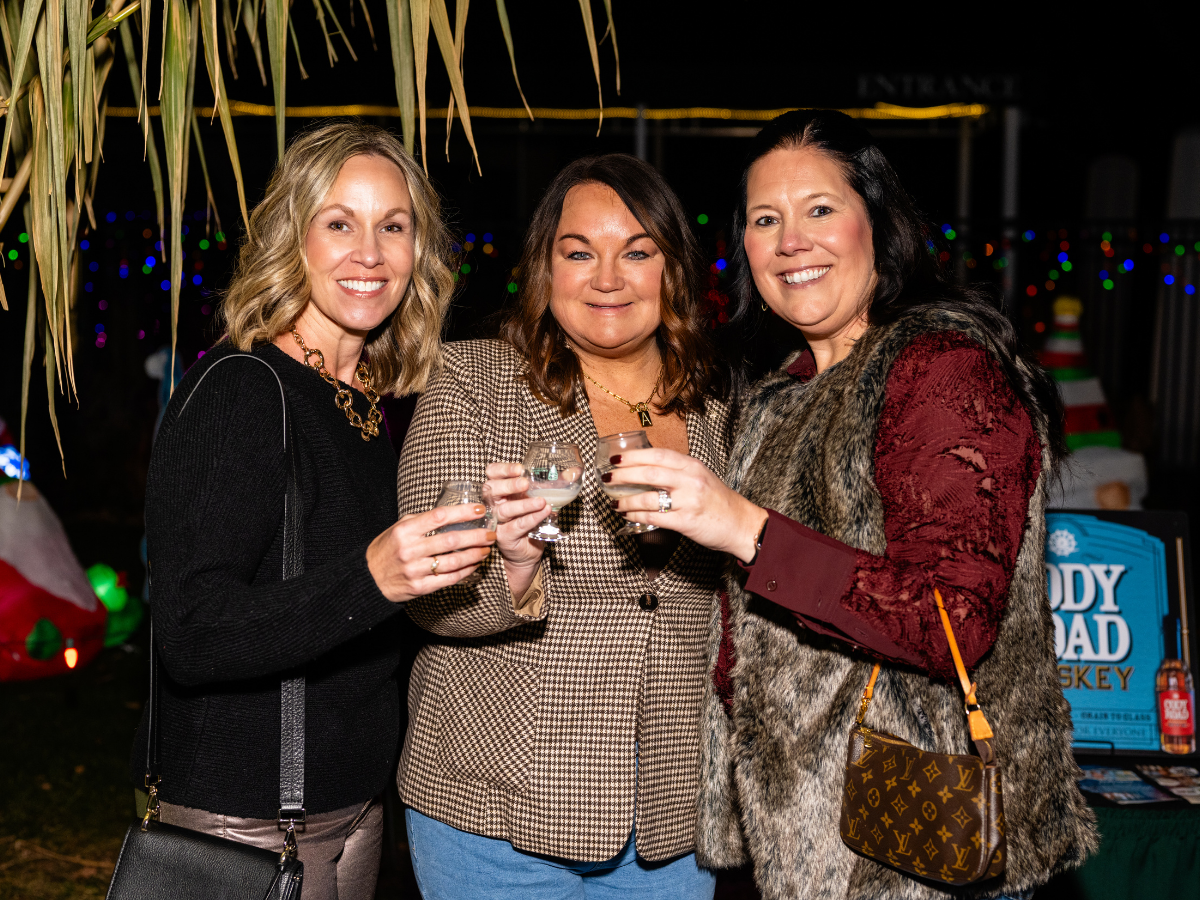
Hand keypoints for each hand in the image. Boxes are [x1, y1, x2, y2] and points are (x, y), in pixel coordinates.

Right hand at [366, 503, 496, 602]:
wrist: (369, 579)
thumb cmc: (387, 549)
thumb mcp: (398, 528)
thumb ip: (421, 521)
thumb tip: (451, 513)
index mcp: (405, 530)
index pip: (439, 516)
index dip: (462, 512)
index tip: (480, 509)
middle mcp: (410, 549)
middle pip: (451, 540)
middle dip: (476, 536)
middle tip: (491, 533)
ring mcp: (415, 570)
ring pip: (453, 561)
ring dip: (474, 555)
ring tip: (486, 550)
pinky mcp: (419, 587)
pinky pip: (449, 579)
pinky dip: (465, 572)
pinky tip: (474, 565)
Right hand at [484, 462, 549, 598]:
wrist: (529, 550)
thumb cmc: (532, 520)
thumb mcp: (542, 498)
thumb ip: (555, 484)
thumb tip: (575, 471)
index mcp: (501, 490)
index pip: (493, 473)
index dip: (502, 469)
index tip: (520, 468)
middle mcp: (495, 504)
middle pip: (492, 490)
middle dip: (509, 485)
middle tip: (525, 483)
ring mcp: (498, 521)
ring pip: (504, 510)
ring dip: (523, 504)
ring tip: (541, 502)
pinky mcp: (505, 537)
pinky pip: (517, 526)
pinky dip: (531, 519)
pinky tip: (544, 513)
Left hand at [603, 447, 768, 562]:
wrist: (739, 523)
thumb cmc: (716, 500)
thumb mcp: (699, 476)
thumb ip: (675, 471)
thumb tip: (642, 468)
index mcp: (692, 465)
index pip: (657, 455)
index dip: (633, 456)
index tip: (614, 459)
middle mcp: (690, 480)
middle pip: (649, 473)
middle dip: (623, 475)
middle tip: (607, 479)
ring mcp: (688, 501)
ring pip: (648, 497)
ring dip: (626, 500)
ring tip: (614, 502)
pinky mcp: (686, 522)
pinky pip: (654, 517)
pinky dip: (636, 516)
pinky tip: (627, 515)